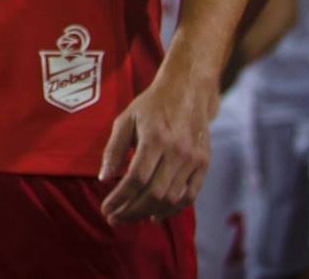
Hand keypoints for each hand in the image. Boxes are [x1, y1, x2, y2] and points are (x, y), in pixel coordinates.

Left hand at [98, 66, 214, 223]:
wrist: (188, 91)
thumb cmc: (151, 105)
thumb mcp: (126, 119)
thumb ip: (114, 149)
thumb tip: (104, 179)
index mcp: (155, 138)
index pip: (136, 178)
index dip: (120, 198)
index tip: (106, 208)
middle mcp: (177, 151)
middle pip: (154, 193)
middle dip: (131, 210)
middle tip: (114, 218)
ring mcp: (193, 159)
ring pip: (171, 198)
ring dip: (148, 212)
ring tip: (130, 217)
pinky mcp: (204, 164)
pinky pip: (189, 195)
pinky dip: (172, 209)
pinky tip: (155, 214)